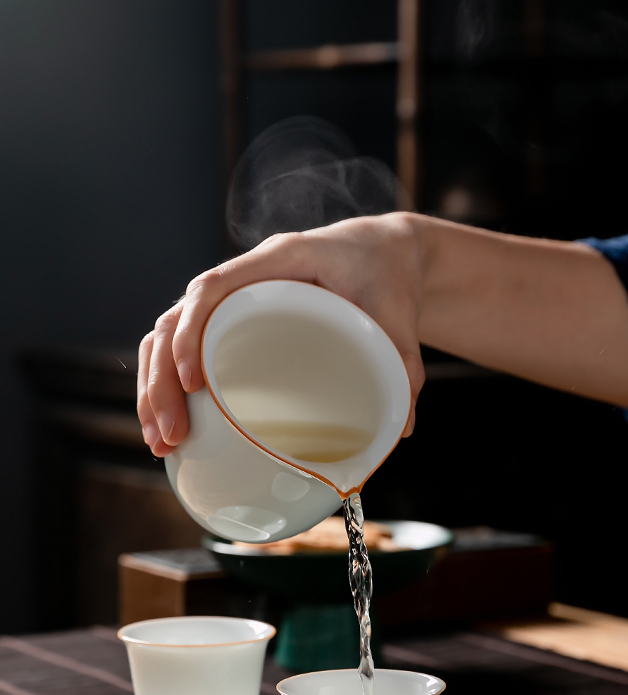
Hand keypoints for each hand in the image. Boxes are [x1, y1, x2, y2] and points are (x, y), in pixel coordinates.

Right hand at [137, 212, 425, 455]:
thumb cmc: (386, 272)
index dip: (192, 332)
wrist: (383, 252)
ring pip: (169, 336)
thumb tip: (401, 428)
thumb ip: (405, 362)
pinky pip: (187, 347)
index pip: (213, 288)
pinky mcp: (235, 322)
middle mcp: (246, 277)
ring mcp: (234, 300)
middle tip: (169, 434)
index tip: (192, 382)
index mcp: (278, 260)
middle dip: (161, 381)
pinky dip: (170, 385)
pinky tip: (170, 425)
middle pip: (176, 320)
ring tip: (161, 442)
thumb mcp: (399, 313)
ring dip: (155, 388)